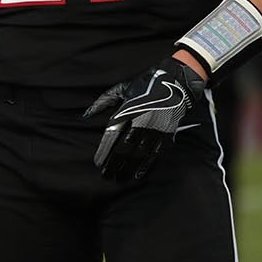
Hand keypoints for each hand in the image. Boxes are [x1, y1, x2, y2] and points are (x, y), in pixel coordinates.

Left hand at [84, 57, 206, 180]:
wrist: (175, 83)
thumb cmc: (145, 85)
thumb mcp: (122, 89)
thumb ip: (104, 101)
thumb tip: (86, 114)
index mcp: (128, 110)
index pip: (112, 136)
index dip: (104, 151)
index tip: (98, 163)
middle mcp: (141, 121)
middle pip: (124, 149)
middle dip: (114, 164)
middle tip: (106, 175)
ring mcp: (155, 129)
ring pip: (138, 154)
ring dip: (127, 168)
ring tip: (119, 178)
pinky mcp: (166, 134)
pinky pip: (154, 154)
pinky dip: (145, 165)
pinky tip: (137, 174)